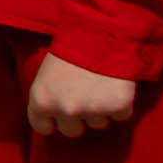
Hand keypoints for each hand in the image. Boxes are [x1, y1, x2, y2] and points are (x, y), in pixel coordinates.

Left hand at [22, 52, 143, 139]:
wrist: (102, 31)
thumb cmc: (71, 47)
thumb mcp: (47, 71)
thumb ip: (48, 95)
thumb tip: (51, 114)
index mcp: (42, 101)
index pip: (43, 127)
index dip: (52, 119)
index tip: (59, 112)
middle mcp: (66, 110)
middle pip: (72, 131)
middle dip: (78, 117)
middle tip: (84, 95)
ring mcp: (92, 111)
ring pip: (97, 124)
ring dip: (100, 109)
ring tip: (100, 85)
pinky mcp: (118, 108)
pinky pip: (120, 116)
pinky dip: (121, 105)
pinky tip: (115, 85)